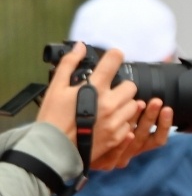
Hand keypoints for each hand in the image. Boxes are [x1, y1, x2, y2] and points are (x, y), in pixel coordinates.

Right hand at [35, 44, 172, 170]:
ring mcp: (116, 121)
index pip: (113, 63)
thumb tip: (80, 47)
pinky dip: (123, 121)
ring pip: (134, 105)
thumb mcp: (56, 87)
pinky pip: (130, 124)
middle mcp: (109, 103)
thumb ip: (69, 64)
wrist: (53, 148)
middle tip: (110, 91)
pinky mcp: (119, 136)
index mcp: (94, 89)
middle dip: (122, 86)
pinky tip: (110, 122)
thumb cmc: (53, 116)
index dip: (115, 56)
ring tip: (110, 107)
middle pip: (131, 86)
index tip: (115, 56)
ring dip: (125, 104)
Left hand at [94, 91, 171, 169]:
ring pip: (136, 143)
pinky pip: (117, 156)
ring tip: (141, 105)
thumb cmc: (95, 135)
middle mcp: (132, 151)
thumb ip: (127, 110)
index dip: (164, 123)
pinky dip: (124, 145)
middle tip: (157, 102)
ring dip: (141, 124)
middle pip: (148, 136)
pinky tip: (128, 133)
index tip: (167, 109)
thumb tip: (137, 95)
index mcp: (138, 144)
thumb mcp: (116, 123)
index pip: (158, 137)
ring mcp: (120, 158)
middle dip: (153, 117)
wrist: (74, 153)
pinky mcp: (106, 164)